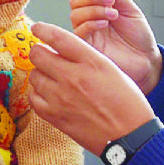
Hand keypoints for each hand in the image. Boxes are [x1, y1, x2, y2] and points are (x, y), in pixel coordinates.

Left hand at [29, 22, 155, 155]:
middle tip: (44, 56)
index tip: (38, 28)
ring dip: (41, 74)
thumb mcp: (111, 69)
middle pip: (38, 54)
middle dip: (39, 52)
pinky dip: (38, 93)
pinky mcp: (55, 116)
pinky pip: (34, 98)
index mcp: (91, 61)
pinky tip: (48, 94)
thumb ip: (85, 57)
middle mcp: (73, 77)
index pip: (58, 37)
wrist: (130, 136)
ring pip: (34, 75)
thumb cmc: (127, 103)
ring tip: (52, 78)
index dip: (43, 29)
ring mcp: (61, 98)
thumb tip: (61, 50)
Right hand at [68, 0, 162, 93]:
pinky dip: (91, 23)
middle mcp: (89, 17)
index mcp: (97, 6)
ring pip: (75, 14)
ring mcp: (86, 32)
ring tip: (113, 14)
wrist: (145, 58)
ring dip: (94, 9)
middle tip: (109, 0)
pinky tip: (105, 24)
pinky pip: (79, 31)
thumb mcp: (130, 9)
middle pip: (74, 0)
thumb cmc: (138, 36)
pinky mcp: (86, 46)